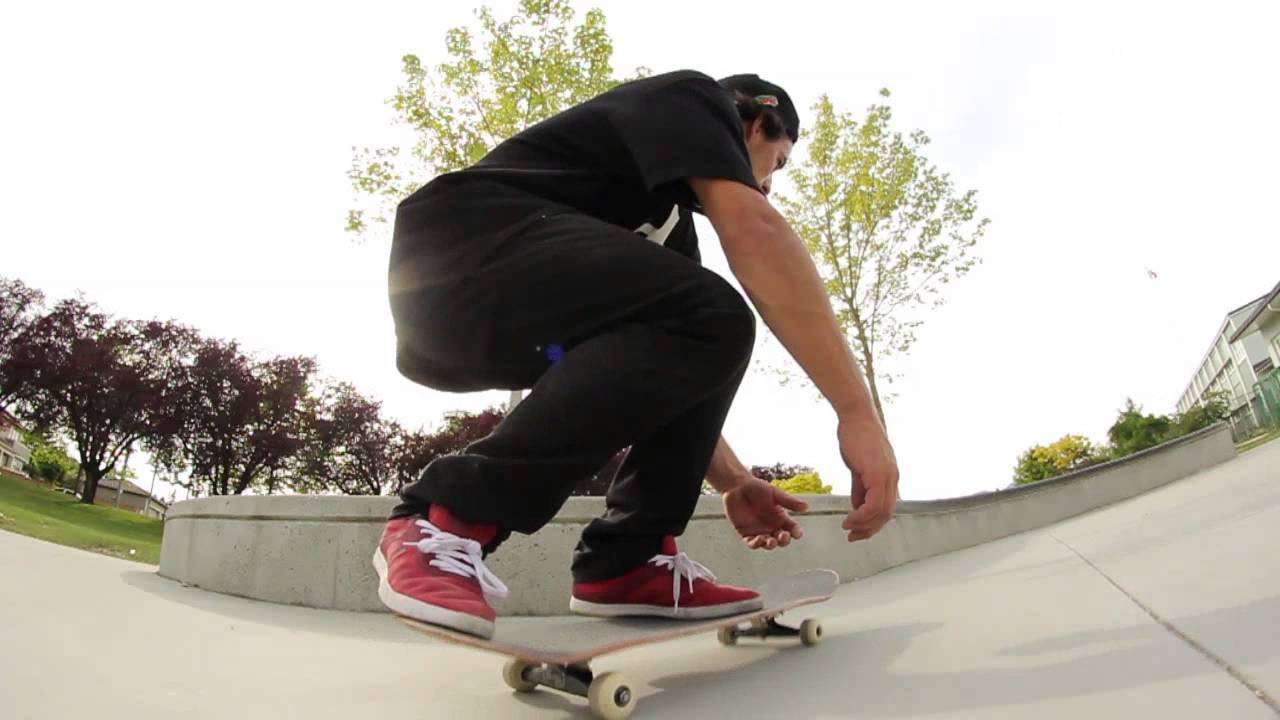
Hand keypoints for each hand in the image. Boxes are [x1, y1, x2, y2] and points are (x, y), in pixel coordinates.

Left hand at [722, 476, 808, 549]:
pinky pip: (752, 543)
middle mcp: (772, 527)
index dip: (796, 532)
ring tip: (771, 541)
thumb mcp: (775, 493)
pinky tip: (759, 539)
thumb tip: (806, 507)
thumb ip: (789, 501)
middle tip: (783, 536)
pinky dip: (756, 544)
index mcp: (781, 517)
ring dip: (771, 545)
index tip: (797, 533)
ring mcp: (760, 531)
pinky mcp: (746, 534)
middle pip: (782, 539)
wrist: (737, 486)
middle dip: (784, 540)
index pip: (792, 528)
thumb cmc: (757, 488)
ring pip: (768, 544)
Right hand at [838, 413, 898, 541]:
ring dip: (864, 525)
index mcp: (889, 477)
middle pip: (886, 514)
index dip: (873, 524)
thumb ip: (860, 487)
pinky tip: (849, 517)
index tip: (857, 531)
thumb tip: (857, 506)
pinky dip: (862, 515)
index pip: (887, 508)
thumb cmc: (856, 436)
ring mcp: (887, 475)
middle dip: (869, 529)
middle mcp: (892, 478)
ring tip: (848, 528)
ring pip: (882, 512)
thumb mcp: (858, 466)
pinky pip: (874, 503)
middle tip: (853, 536)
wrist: (856, 415)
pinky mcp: (877, 473)